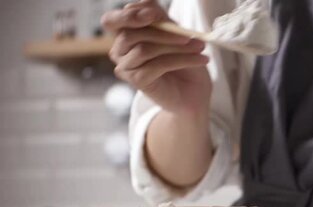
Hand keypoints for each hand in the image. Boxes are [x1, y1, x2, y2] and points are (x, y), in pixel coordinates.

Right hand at [101, 0, 211, 117]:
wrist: (193, 92)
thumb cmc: (183, 62)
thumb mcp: (174, 35)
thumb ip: (160, 20)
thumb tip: (150, 5)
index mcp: (124, 35)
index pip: (112, 21)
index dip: (128, 16)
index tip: (154, 14)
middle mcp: (119, 51)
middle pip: (130, 34)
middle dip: (161, 32)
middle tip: (188, 35)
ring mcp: (126, 67)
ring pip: (144, 49)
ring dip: (176, 46)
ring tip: (200, 47)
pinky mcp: (137, 81)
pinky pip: (157, 65)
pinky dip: (183, 60)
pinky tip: (201, 60)